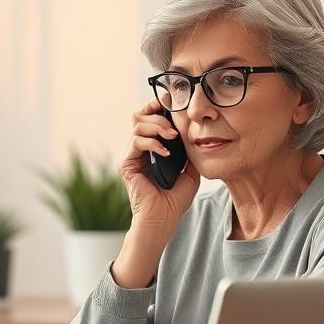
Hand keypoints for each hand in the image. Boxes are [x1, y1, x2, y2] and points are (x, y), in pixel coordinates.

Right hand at [120, 98, 200, 232]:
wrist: (163, 219)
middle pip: (139, 116)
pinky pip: (137, 142)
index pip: (150, 120)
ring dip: (157, 126)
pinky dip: (153, 143)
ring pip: (137, 126)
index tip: (172, 104)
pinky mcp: (127, 164)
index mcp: (152, 150)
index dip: (158, 108)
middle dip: (155, 112)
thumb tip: (197, 136)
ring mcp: (132, 156)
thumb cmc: (174, 201)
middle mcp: (139, 150)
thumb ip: (190, 153)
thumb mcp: (190, 172)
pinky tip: (166, 152)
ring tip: (172, 136)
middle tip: (171, 119)